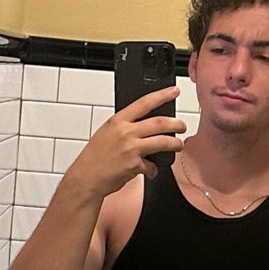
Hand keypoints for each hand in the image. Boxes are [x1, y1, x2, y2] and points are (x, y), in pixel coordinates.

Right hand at [67, 85, 186, 199]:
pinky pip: (152, 166)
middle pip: (160, 123)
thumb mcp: (107, 132)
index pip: (144, 103)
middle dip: (176, 124)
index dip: (162, 96)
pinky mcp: (135, 166)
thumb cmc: (95, 157)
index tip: (173, 91)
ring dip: (175, 144)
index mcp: (118, 121)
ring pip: (163, 142)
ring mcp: (131, 149)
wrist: (86, 178)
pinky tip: (150, 170)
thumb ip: (125, 126)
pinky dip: (153, 169)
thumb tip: (145, 125)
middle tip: (182, 126)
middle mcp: (125, 133)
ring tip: (178, 145)